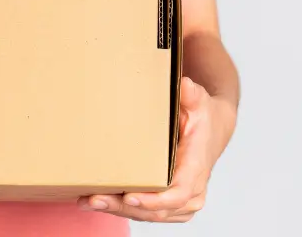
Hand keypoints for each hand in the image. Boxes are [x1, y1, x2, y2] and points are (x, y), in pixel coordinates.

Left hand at [79, 76, 234, 222]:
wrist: (213, 130)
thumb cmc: (203, 117)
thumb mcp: (200, 102)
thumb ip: (192, 95)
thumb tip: (185, 85)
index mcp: (197, 168)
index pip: (178, 194)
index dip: (154, 201)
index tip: (129, 197)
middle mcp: (193, 192)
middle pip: (157, 210)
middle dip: (123, 207)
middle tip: (94, 199)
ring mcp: (183, 202)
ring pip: (150, 216)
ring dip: (118, 211)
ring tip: (88, 201)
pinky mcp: (172, 205)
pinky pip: (148, 214)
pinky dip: (123, 210)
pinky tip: (100, 202)